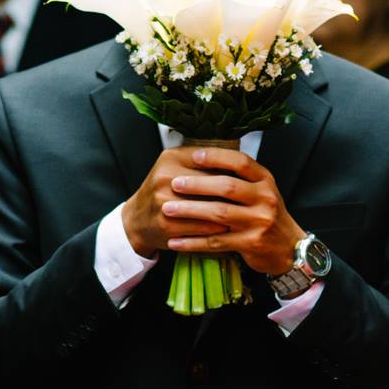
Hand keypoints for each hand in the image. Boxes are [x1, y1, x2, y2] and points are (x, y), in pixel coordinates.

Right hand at [121, 146, 238, 258]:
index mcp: (171, 157)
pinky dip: (219, 229)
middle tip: (253, 199)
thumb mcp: (175, 168)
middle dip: (234, 193)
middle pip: (212, 183)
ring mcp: (164, 201)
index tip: (248, 179)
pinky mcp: (166, 224)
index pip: (210, 160)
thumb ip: (201, 162)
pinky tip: (231, 230)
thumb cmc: (164, 192)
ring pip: (209, 206)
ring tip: (247, 215)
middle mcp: (166, 176)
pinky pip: (202, 227)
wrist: (136, 221)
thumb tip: (240, 160)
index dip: (232, 170)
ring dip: (231, 212)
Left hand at [155, 147, 305, 275]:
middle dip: (197, 184)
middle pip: (228, 187)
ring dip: (190, 211)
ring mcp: (259, 222)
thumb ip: (238, 177)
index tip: (194, 156)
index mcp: (265, 180)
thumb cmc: (266, 215)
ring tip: (168, 209)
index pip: (241, 162)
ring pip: (220, 213)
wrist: (288, 248)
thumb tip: (200, 159)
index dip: (217, 157)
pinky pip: (216, 241)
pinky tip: (175, 241)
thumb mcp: (260, 191)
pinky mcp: (251, 243)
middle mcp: (265, 198)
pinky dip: (193, 242)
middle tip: (174, 183)